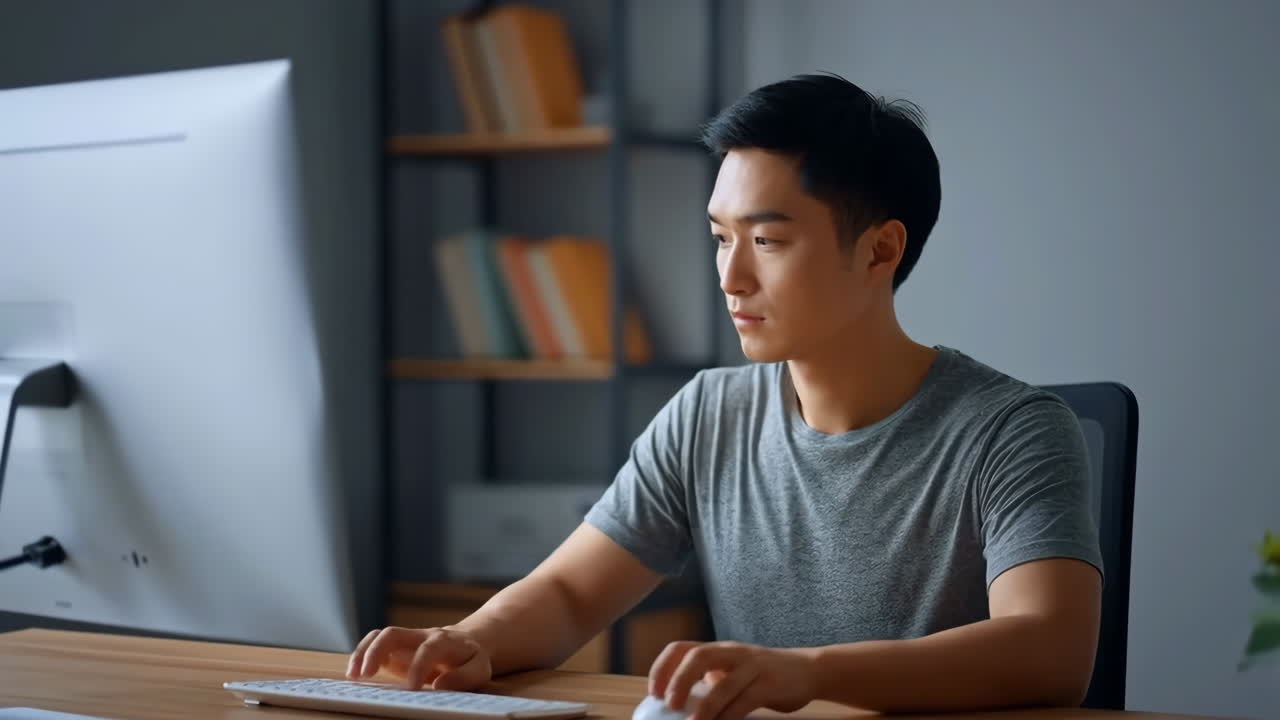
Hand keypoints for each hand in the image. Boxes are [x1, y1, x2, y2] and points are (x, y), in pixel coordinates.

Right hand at [346, 626, 492, 690]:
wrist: (465, 642)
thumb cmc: (470, 659)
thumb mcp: (479, 668)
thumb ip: (465, 676)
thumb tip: (440, 685)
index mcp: (444, 641)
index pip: (428, 648)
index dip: (419, 665)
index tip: (412, 687)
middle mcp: (421, 636)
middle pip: (394, 633)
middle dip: (377, 651)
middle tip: (367, 675)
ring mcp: (405, 640)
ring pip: (379, 636)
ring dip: (363, 653)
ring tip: (353, 675)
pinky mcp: (394, 648)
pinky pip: (373, 644)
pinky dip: (360, 655)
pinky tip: (354, 674)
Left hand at [648, 641, 816, 719]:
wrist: (807, 670)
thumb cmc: (761, 676)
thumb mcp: (731, 672)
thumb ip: (708, 681)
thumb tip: (675, 703)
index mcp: (718, 649)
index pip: (681, 647)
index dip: (663, 667)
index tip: (653, 692)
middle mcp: (733, 652)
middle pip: (699, 655)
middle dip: (679, 680)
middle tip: (670, 705)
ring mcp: (753, 666)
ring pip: (724, 683)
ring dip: (705, 707)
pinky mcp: (770, 684)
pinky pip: (746, 700)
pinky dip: (730, 716)